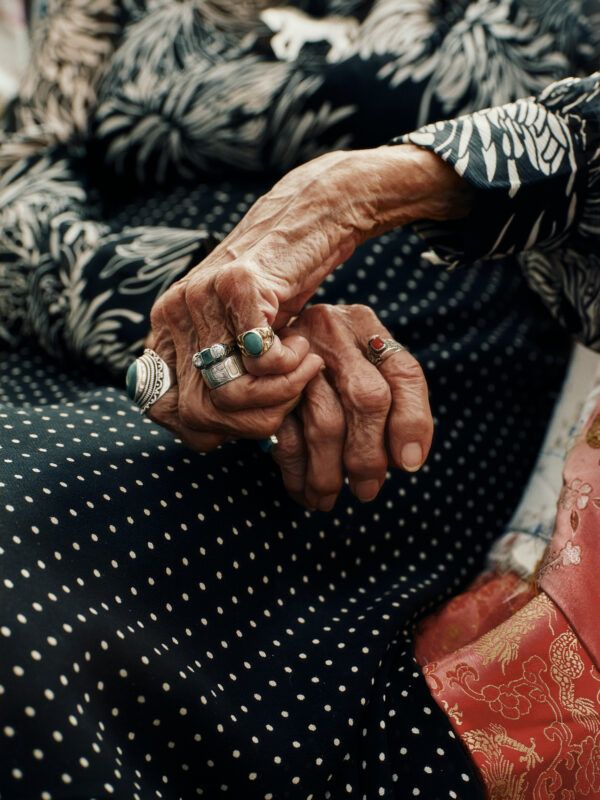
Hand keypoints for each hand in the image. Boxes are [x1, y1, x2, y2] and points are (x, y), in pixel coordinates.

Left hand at [148, 145, 468, 445]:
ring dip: (279, 394)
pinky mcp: (236, 283)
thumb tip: (202, 436)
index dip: (204, 430)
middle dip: (252, 422)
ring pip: (229, 392)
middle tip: (288, 400)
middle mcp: (172, 311)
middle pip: (197, 412)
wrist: (309, 223)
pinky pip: (259, 361)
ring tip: (302, 369)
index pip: (159, 408)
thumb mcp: (238, 342)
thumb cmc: (279, 294)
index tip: (246, 419)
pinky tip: (305, 347)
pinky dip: (291, 366)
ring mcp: (199, 294)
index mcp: (166, 329)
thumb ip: (214, 381)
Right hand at [270, 304, 432, 509]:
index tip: (409, 464)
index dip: (412, 422)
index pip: (404, 373)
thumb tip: (404, 460)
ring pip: (325, 421)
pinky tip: (304, 491)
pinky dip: (296, 469)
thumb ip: (390, 402)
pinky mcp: (265, 380)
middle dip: (369, 455)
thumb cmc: (324, 363)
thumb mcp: (360, 363)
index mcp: (366, 326)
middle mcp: (333, 332)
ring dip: (329, 472)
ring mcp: (295, 354)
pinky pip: (285, 432)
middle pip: (367, 398)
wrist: (260, 342)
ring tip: (329, 499)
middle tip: (366, 490)